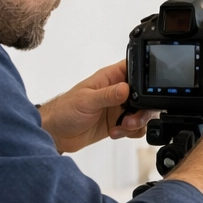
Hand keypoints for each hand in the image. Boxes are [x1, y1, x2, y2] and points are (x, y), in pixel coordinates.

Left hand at [38, 60, 154, 154]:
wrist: (56, 134)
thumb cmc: (65, 110)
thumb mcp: (86, 101)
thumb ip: (107, 95)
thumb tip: (126, 88)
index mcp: (111, 78)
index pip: (136, 69)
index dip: (146, 76)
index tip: (146, 91)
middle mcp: (118, 92)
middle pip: (145, 95)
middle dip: (142, 110)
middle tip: (129, 118)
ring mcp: (119, 108)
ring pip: (142, 113)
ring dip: (136, 123)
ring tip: (121, 127)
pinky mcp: (119, 123)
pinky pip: (136, 127)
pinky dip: (131, 132)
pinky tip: (116, 132)